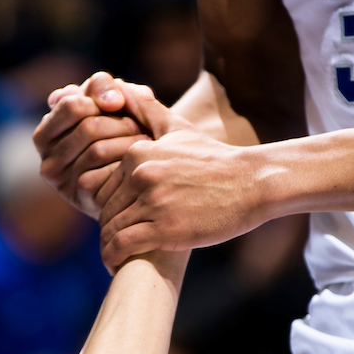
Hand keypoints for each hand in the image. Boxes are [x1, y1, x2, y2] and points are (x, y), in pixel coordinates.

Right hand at [34, 72, 150, 216]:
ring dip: (129, 142)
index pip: (72, 104)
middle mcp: (47, 159)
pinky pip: (107, 174)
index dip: (102, 99)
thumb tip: (113, 101)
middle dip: (121, 123)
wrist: (134, 173)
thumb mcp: (107, 100)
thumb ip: (103, 87)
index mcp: (46, 132)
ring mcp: (61, 182)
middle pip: (88, 127)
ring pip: (97, 151)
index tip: (122, 103)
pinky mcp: (80, 198)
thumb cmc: (119, 130)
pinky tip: (138, 162)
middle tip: (140, 126)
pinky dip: (128, 164)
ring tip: (145, 141)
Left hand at [95, 89, 269, 271]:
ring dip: (107, 246)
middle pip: (104, 209)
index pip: (100, 184)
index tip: (111, 217)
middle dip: (106, 226)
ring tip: (113, 257)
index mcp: (137, 152)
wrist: (253, 183)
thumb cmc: (215, 159)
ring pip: (110, 229)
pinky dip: (112, 258)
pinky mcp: (164, 229)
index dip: (104, 203)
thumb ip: (146, 111)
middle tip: (111, 241)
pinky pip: (122, 246)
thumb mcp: (178, 128)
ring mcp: (152, 202)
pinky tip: (114, 265)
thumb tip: (120, 88)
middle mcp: (140, 175)